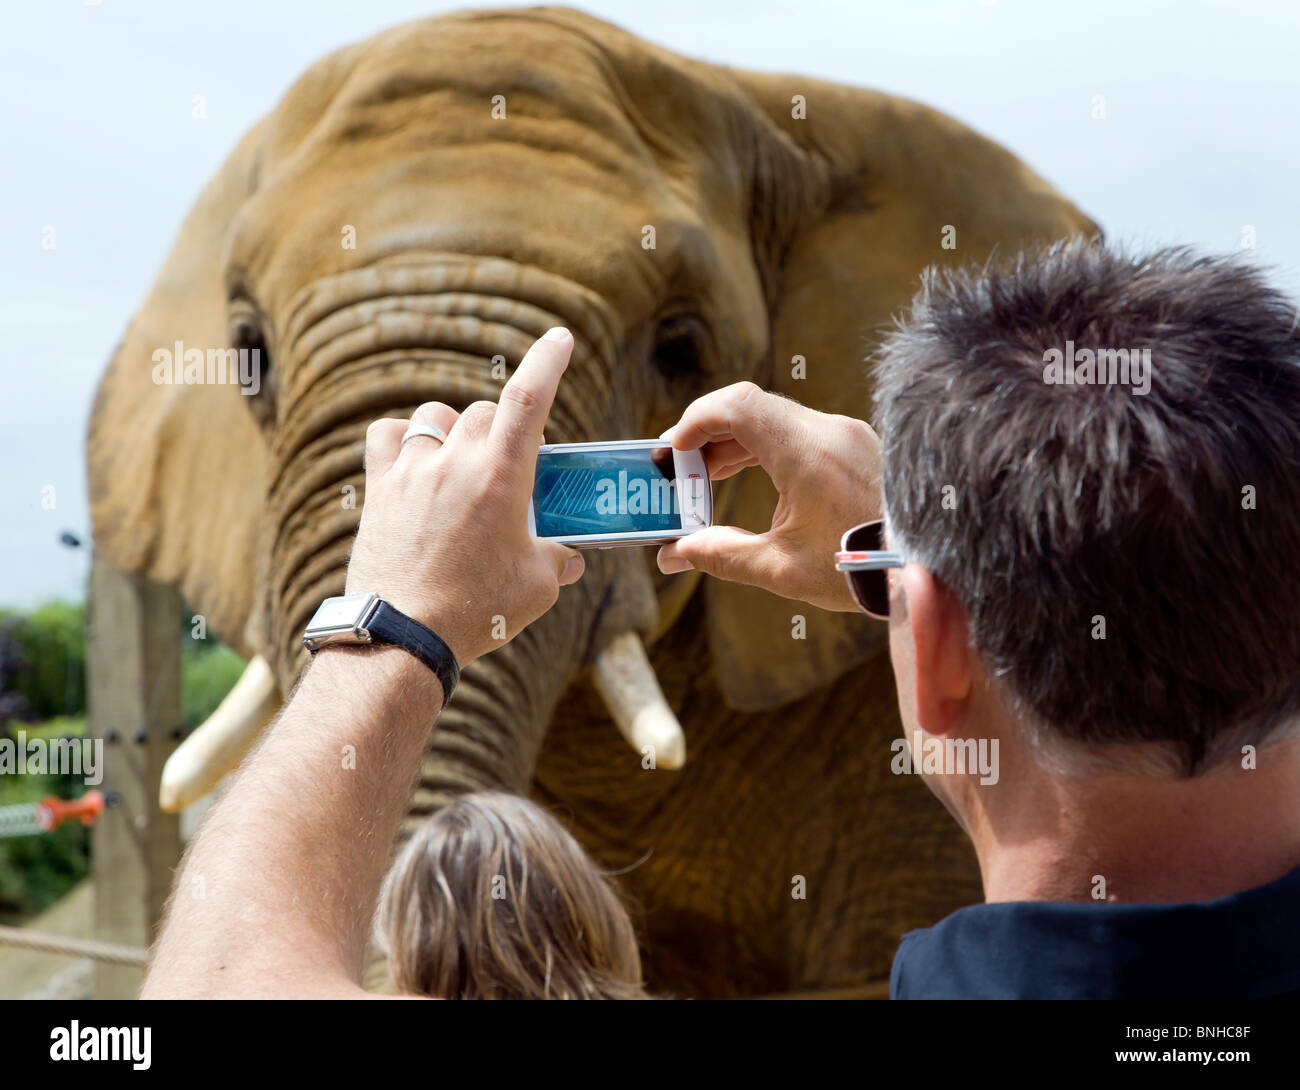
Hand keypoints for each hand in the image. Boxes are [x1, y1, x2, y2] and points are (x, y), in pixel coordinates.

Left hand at [345, 327, 583, 665]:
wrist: (403, 635)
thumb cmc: (476, 611)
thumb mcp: (538, 587)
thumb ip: (557, 559)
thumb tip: (567, 556)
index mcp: (502, 477)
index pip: (529, 398)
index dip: (548, 361)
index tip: (560, 338)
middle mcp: (455, 462)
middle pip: (486, 412)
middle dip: (506, 430)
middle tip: (513, 469)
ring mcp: (413, 472)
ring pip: (439, 418)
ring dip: (457, 429)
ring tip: (463, 463)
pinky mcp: (380, 489)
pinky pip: (388, 436)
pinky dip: (405, 438)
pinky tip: (416, 460)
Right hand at [656, 381, 880, 612]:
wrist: (929, 572)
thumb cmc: (860, 571)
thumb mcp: (783, 569)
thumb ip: (721, 554)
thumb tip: (673, 555)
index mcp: (808, 453)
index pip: (737, 406)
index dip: (694, 421)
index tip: (671, 453)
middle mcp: (830, 431)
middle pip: (751, 409)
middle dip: (707, 436)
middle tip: (679, 471)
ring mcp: (847, 435)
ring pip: (774, 419)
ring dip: (735, 444)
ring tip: (706, 480)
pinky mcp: (857, 446)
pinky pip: (800, 432)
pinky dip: (766, 448)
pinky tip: (750, 480)